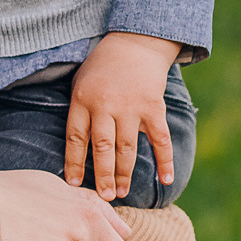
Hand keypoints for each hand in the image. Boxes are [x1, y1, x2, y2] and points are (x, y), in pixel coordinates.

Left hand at [64, 33, 181, 201]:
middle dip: (102, 176)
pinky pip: (160, 140)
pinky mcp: (153, 107)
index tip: (74, 185)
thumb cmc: (103, 67)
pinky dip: (164, 161)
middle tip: (104, 198)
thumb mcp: (81, 83)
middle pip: (101, 148)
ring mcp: (131, 106)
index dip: (74, 163)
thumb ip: (79, 112)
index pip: (75, 138)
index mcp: (83, 99)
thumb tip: (76, 151)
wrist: (135, 42)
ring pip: (127, 148)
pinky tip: (166, 180)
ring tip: (122, 193)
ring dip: (125, 174)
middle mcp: (105, 105)